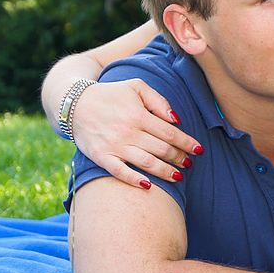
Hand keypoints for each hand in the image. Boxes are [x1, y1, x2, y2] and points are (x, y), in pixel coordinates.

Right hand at [71, 79, 201, 188]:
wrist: (74, 104)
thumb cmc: (111, 94)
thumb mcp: (136, 86)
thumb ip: (158, 100)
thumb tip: (176, 119)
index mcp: (138, 114)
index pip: (170, 133)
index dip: (187, 142)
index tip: (199, 149)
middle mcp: (128, 132)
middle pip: (161, 149)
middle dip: (179, 158)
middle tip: (189, 163)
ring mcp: (114, 146)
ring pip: (146, 163)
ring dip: (165, 171)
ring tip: (179, 176)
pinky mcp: (101, 157)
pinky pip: (120, 172)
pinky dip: (134, 180)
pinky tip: (149, 186)